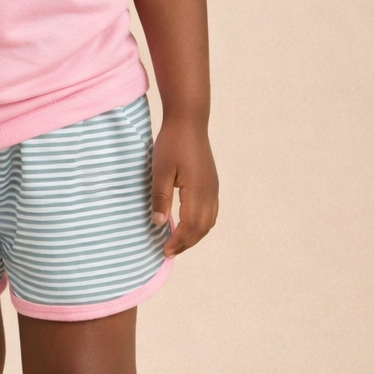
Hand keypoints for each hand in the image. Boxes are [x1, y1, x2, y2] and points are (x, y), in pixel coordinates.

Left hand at [150, 118, 218, 256]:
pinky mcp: (211, 182)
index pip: (190, 226)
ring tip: (179, 242)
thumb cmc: (172, 143)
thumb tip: (160, 224)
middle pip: (202, 228)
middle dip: (187, 243)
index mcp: (197, 190)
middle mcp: (210, 192)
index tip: (165, 251)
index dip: (179, 241)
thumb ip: (160, 198)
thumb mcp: (160, 170)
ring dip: (195, 235)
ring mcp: (213, 187)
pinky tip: (189, 224)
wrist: (189, 121)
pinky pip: (211, 211)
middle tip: (170, 252)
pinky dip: (201, 224)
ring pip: (209, 221)